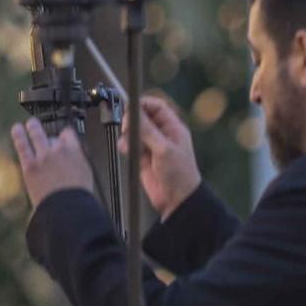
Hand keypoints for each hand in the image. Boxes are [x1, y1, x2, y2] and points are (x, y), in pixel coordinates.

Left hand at [10, 118, 94, 207]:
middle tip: (45, 129)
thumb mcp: (85, 174)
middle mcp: (59, 151)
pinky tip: (16, 129)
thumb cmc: (77, 195)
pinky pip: (23, 146)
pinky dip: (19, 135)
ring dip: (33, 127)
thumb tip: (74, 158)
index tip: (62, 136)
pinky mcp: (30, 165)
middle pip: (53, 135)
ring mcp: (43, 156)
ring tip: (29, 124)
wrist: (66, 207)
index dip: (64, 134)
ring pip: (37, 134)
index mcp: (75, 152)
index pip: (68, 134)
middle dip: (47, 130)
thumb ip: (77, 161)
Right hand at [121, 95, 201, 218]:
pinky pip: (130, 145)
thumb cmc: (180, 174)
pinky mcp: (142, 157)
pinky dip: (125, 146)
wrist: (176, 199)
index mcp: (172, 128)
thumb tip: (135, 112)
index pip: (155, 107)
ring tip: (126, 143)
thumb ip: (148, 130)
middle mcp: (162, 134)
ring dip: (127, 135)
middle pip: (141, 117)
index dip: (142, 105)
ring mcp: (152, 146)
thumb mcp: (164, 149)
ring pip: (133, 131)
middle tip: (126, 127)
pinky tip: (125, 149)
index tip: (131, 110)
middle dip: (131, 121)